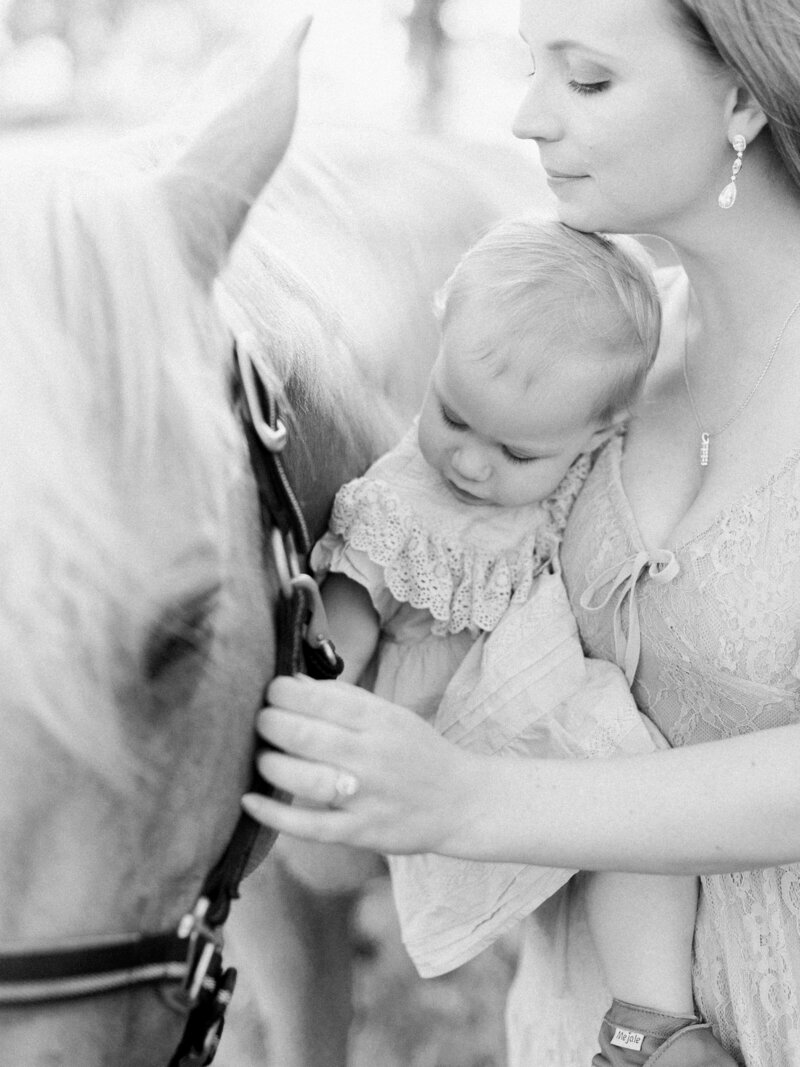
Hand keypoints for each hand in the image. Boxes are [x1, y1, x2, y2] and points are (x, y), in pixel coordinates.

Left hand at [241, 675, 479, 855]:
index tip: (271, 691)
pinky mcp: (360, 832)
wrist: (462, 802)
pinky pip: (310, 826)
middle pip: (306, 735)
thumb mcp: (390, 715)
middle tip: (260, 721)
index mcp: (380, 720)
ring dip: (271, 764)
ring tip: (262, 756)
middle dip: (270, 723)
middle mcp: (372, 755)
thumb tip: (295, 683)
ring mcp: (365, 796)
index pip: (321, 698)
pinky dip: (275, 815)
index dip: (284, 692)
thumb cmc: (418, 752)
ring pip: (304, 779)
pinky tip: (250, 801)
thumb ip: (343, 699)